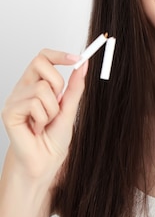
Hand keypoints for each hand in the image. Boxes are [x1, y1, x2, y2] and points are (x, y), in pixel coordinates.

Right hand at [1, 50, 86, 183]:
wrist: (45, 162)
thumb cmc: (53, 139)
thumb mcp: (69, 108)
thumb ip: (75, 87)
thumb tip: (83, 65)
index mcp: (35, 85)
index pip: (42, 57)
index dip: (59, 54)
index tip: (77, 59)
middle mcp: (23, 89)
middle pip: (40, 62)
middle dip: (57, 83)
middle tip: (56, 105)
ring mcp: (14, 99)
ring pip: (43, 88)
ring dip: (52, 109)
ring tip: (45, 123)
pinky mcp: (9, 112)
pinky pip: (34, 103)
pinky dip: (43, 118)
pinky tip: (36, 128)